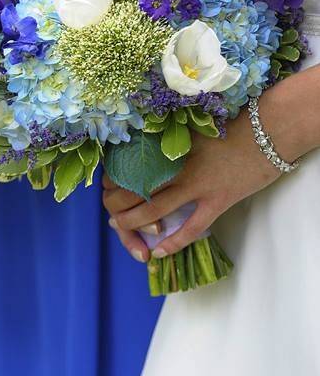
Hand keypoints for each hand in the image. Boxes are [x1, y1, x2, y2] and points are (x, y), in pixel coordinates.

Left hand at [104, 113, 279, 261]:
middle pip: (133, 191)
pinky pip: (191, 228)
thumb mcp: (190, 127)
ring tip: (122, 229)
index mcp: (167, 147)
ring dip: (132, 224)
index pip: (128, 168)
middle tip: (111, 212)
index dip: (111, 181)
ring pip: (153, 211)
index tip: (106, 186)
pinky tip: (159, 251)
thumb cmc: (230, 124)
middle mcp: (176, 168)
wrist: (269, 129)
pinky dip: (173, 242)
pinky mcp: (218, 201)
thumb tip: (141, 149)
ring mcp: (197, 187)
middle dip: (115, 205)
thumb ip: (166, 139)